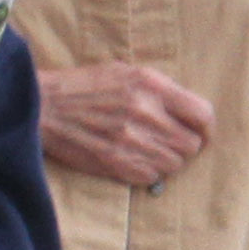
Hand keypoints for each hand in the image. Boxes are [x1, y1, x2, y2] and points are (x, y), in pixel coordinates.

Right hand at [38, 63, 214, 185]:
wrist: (42, 107)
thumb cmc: (83, 87)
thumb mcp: (125, 72)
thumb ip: (159, 89)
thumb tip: (187, 111)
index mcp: (150, 85)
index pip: (202, 114)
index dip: (206, 128)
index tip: (201, 133)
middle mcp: (145, 113)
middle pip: (192, 144)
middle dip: (185, 145)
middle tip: (169, 142)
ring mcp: (131, 141)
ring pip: (174, 164)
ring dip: (166, 160)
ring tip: (147, 150)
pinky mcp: (116, 163)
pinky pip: (152, 177)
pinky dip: (148, 172)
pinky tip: (134, 159)